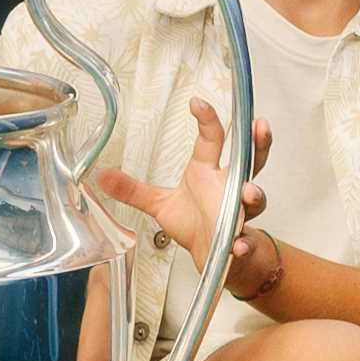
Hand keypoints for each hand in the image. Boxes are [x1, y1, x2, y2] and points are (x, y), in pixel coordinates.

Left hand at [89, 98, 268, 289]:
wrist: (215, 257)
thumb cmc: (195, 223)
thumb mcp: (159, 203)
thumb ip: (132, 190)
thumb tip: (101, 175)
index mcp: (207, 172)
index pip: (211, 138)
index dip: (207, 119)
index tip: (197, 103)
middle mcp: (228, 187)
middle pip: (250, 159)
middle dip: (258, 143)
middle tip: (258, 127)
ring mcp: (238, 213)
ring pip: (255, 198)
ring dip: (254, 194)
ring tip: (250, 192)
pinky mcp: (238, 241)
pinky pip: (246, 241)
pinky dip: (244, 243)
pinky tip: (239, 245)